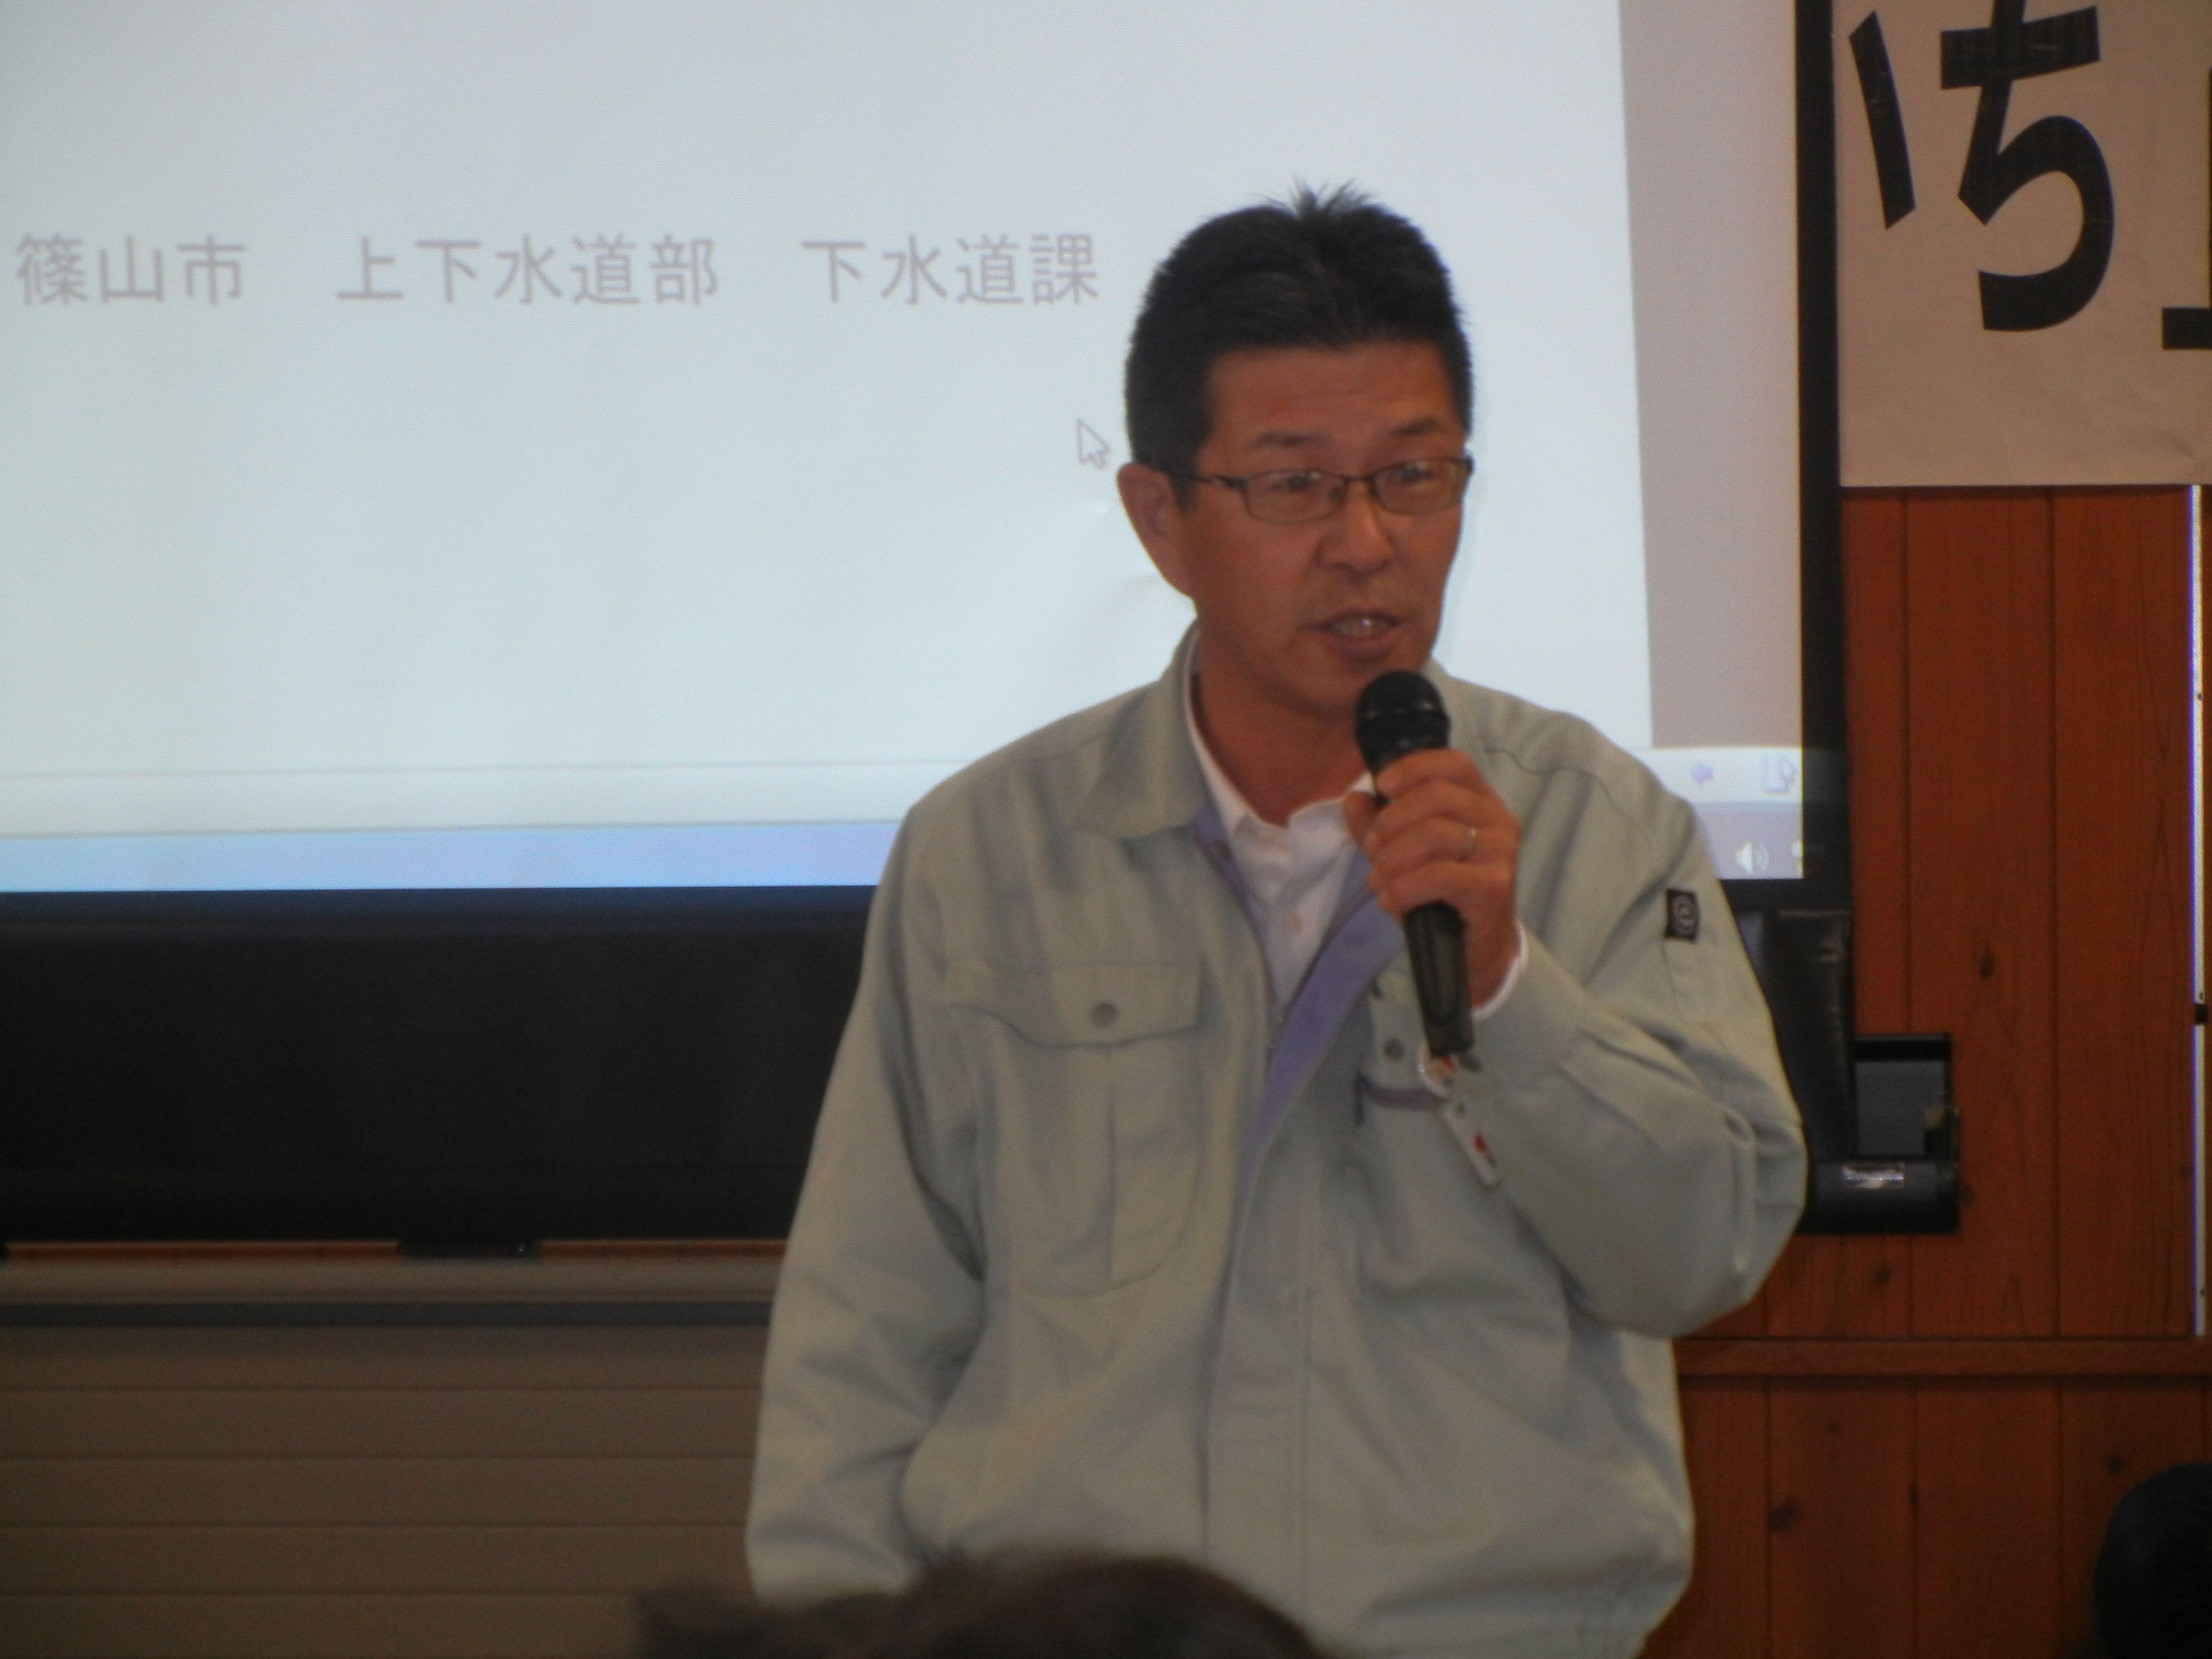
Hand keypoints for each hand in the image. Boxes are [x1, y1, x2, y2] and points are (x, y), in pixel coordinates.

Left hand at [1342, 748, 1520, 1008]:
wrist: (1473, 952)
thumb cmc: (1438, 897)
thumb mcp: (1402, 856)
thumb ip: (1377, 826)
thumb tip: (1354, 799)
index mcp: (1480, 803)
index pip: (1453, 763)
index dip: (1413, 767)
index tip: (1382, 785)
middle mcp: (1498, 820)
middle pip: (1435, 796)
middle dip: (1390, 823)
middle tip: (1372, 852)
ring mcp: (1500, 852)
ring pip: (1433, 834)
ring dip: (1391, 861)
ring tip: (1379, 883)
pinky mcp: (1494, 886)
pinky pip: (1437, 875)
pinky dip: (1402, 889)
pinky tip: (1391, 902)